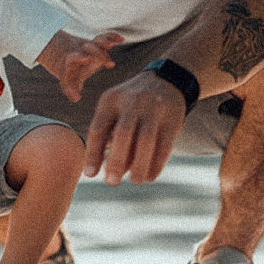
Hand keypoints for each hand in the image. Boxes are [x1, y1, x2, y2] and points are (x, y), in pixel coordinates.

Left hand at [52, 30, 123, 103]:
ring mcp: (91, 46)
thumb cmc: (71, 74)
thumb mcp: (68, 83)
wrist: (70, 58)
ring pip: (98, 40)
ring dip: (106, 41)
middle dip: (99, 53)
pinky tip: (121, 38)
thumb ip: (71, 91)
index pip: (74, 56)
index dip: (79, 57)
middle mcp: (82, 51)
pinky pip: (106, 37)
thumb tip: (76, 98)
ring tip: (116, 43)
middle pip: (89, 47)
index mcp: (73, 60)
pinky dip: (113, 37)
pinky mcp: (99, 44)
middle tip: (110, 64)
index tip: (87, 59)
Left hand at [82, 71, 188, 185]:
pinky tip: (150, 177)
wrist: (166, 80)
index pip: (98, 128)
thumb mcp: (115, 110)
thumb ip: (109, 137)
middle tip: (111, 182)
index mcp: (110, 100)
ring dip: (139, 165)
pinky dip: (156, 164)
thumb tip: (107, 171)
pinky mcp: (173, 118)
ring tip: (134, 181)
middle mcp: (132, 101)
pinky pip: (164, 145)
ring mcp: (154, 108)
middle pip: (123, 133)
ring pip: (146, 140)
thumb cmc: (131, 105)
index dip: (93, 153)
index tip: (90, 175)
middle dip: (116, 160)